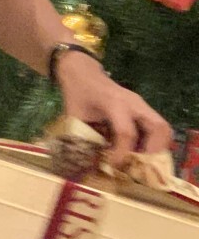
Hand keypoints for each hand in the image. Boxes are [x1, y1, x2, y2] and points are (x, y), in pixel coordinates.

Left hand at [56, 51, 171, 168]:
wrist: (83, 73)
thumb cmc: (78, 95)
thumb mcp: (75, 117)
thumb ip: (84, 139)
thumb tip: (92, 164)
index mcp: (113, 103)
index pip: (126, 132)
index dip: (121, 153)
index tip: (112, 165)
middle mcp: (133, 103)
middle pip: (158, 127)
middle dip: (152, 151)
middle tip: (139, 165)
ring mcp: (141, 105)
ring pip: (163, 127)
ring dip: (156, 147)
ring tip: (141, 160)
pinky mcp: (143, 108)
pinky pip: (157, 126)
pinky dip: (153, 142)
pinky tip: (138, 151)